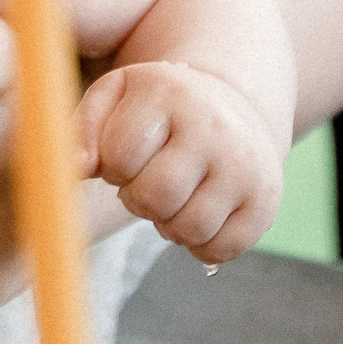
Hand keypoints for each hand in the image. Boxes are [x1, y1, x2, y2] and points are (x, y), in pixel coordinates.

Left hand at [75, 61, 283, 266]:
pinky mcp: (265, 200)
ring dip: (166, 224)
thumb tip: (77, 169)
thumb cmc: (156, 107)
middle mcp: (214, 127)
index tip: (125, 155)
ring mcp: (246, 165)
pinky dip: (199, 243)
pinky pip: (221, 250)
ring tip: (171, 196)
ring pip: (187, 229)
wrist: (230, 104)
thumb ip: (82, 128)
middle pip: (155, 198)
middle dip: (138, 200)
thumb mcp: (114, 96)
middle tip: (145, 181)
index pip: (120, 158)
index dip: (113, 168)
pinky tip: (196, 212)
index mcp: (168, 93)